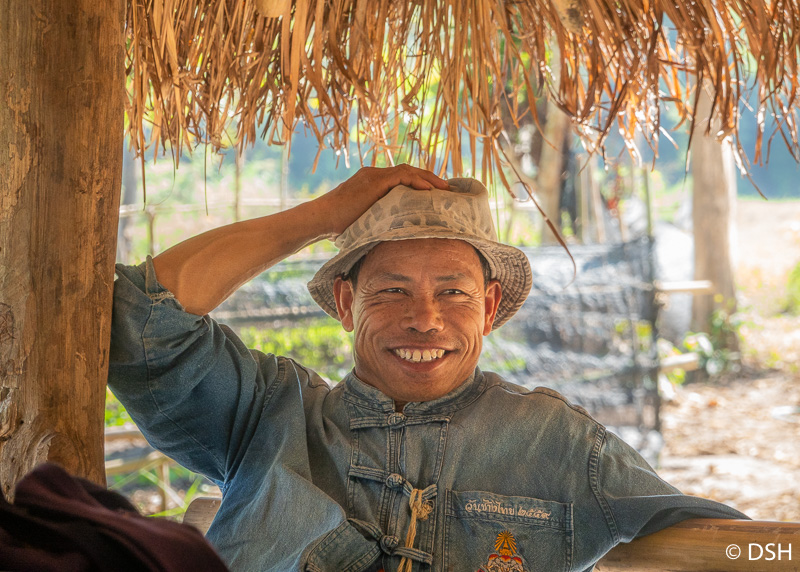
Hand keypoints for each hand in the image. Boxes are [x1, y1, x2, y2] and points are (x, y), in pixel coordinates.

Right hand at [317, 165, 448, 236]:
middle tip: (447, 191)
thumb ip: (378, 226)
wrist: (321, 219)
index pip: (402, 178)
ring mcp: (374, 176)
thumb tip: (391, 244)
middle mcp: (374, 175)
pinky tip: (430, 191)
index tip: (435, 195)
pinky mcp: (374, 181)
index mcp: (372, 183)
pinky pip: (401, 177)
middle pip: (409, 171)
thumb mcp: (364, 224)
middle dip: (429, 179)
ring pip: (408, 171)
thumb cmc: (337, 227)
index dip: (420, 184)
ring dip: (428, 179)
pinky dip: (417, 182)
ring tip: (444, 190)